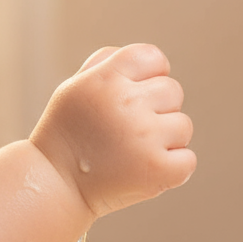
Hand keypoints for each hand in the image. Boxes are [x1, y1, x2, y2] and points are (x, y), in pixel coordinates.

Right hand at [30, 44, 195, 216]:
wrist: (55, 184)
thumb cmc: (68, 133)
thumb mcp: (74, 88)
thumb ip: (110, 65)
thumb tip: (153, 62)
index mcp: (106, 79)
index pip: (153, 57)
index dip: (151, 74)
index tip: (137, 93)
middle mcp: (125, 103)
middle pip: (173, 91)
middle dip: (157, 108)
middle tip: (127, 129)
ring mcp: (143, 137)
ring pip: (183, 125)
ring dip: (165, 139)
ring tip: (132, 151)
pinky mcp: (157, 169)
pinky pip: (187, 159)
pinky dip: (172, 168)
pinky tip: (143, 170)